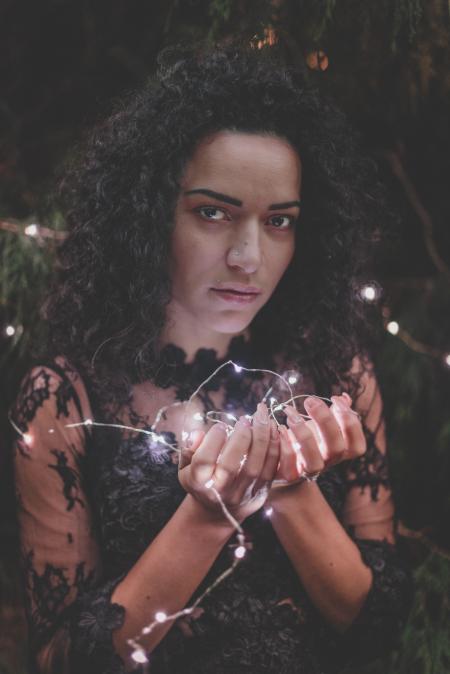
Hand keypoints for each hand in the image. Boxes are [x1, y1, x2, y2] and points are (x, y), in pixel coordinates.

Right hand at [178, 402, 279, 522]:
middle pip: (230, 465)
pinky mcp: (260, 493)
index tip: (221, 425)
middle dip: (240, 438)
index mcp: (199, 482)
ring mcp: (242, 494)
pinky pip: (270, 470)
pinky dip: (274, 449)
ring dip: (261, 439)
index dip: (213, 440)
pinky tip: (273, 430)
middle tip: (245, 419)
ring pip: (254, 467)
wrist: (217, 512)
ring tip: (262, 418)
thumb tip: (198, 433)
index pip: (204, 460)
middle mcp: (220, 491)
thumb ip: (189, 448)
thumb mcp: (186, 466)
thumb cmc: (201, 480)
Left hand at [274, 393, 365, 484]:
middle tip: (310, 400)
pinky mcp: (290, 475)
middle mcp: (328, 462)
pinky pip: (289, 466)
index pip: (357, 446)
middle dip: (325, 421)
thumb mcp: (322, 424)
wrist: (285, 463)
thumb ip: (334, 412)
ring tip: (290, 413)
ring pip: (314, 463)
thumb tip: (343, 397)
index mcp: (340, 450)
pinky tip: (281, 429)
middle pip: (336, 449)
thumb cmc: (308, 439)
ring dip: (303, 434)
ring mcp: (310, 470)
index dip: (350, 422)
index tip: (335, 398)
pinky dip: (285, 446)